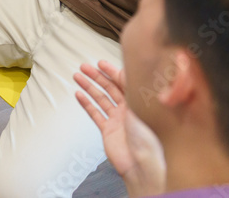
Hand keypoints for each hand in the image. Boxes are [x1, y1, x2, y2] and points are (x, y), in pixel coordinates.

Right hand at [75, 61, 165, 197]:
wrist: (143, 164)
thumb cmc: (151, 137)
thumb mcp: (144, 105)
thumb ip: (135, 86)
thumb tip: (133, 67)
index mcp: (140, 102)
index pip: (124, 81)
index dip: (111, 70)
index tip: (100, 63)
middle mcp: (129, 110)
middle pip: (110, 88)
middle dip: (96, 76)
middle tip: (84, 67)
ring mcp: (118, 120)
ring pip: (101, 99)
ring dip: (88, 87)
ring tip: (77, 77)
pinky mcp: (109, 131)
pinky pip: (95, 114)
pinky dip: (86, 104)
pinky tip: (79, 95)